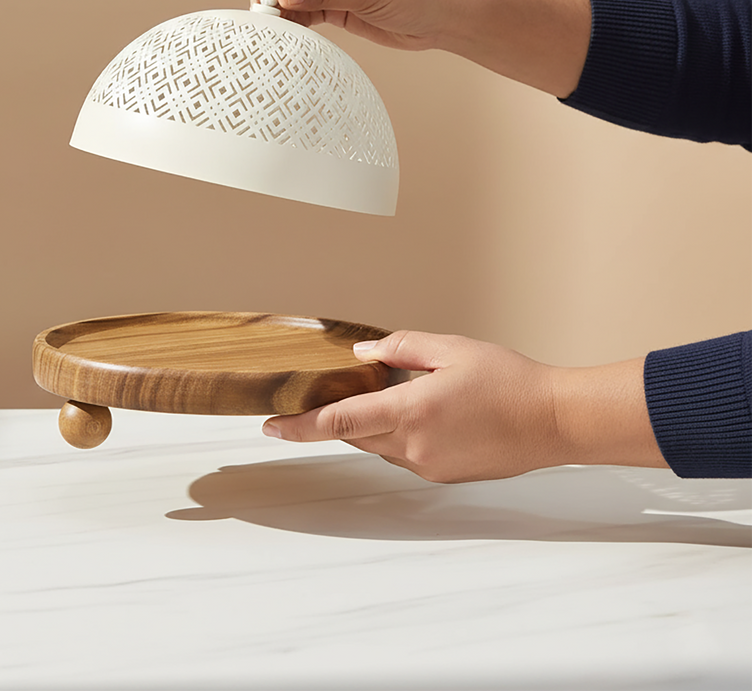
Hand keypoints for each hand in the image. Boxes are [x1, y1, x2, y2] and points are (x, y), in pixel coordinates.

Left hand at [261, 331, 667, 482]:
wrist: (554, 420)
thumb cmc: (509, 380)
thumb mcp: (452, 348)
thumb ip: (401, 348)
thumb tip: (363, 351)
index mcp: (411, 411)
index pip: (339, 422)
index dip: (299, 426)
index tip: (269, 426)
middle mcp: (414, 446)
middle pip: (354, 435)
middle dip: (337, 417)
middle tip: (324, 394)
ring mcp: (428, 465)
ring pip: (378, 446)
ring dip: (371, 424)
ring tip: (390, 396)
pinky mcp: (442, 475)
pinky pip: (403, 455)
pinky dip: (397, 435)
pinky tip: (421, 413)